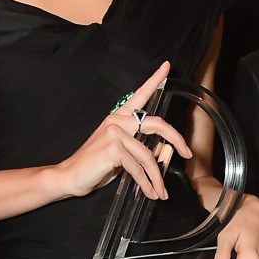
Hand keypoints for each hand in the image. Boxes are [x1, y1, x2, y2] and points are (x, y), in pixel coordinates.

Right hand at [59, 62, 189, 201]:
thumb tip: (158, 156)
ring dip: (157, 177)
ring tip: (161, 192)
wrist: (70, 176)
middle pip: (157, 124)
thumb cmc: (95, 165)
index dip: (155, 80)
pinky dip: (146, 183)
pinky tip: (150, 192)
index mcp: (119, 117)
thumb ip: (136, 147)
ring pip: (148, 155)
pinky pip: (137, 168)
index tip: (167, 66)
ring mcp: (115, 133)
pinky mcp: (113, 148)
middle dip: (176, 139)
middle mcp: (117, 120)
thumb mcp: (119, 153)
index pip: (140, 95)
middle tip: (188, 153)